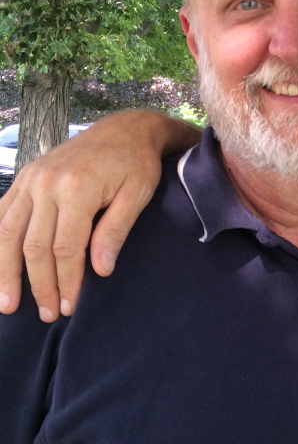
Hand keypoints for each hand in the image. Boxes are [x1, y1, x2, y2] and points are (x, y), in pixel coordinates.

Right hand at [0, 111, 199, 320]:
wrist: (124, 129)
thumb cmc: (136, 164)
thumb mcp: (138, 195)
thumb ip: (115, 231)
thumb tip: (100, 270)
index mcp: (76, 188)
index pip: (64, 248)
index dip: (66, 281)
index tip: (70, 307)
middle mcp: (46, 183)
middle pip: (33, 246)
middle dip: (39, 285)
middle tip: (48, 314)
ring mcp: (30, 179)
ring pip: (7, 234)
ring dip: (6, 272)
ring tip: (9, 304)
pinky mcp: (24, 178)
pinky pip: (1, 214)